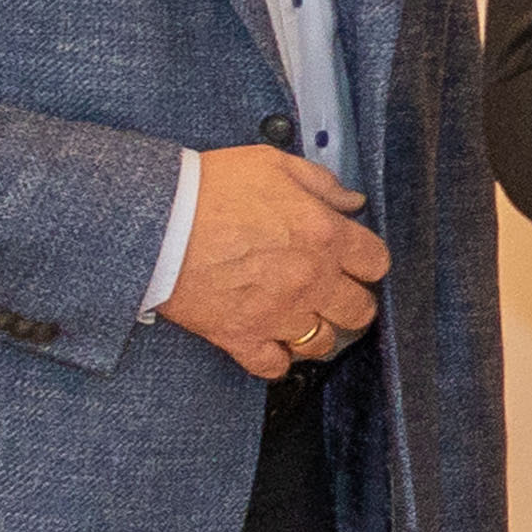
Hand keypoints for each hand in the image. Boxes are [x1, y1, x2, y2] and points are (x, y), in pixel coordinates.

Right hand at [166, 147, 386, 378]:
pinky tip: (271, 343)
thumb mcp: (274, 165)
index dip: (366, 262)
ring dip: (317, 331)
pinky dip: (275, 359)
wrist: (156, 221)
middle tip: (334, 294)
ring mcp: (277, 313)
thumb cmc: (210, 189)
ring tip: (302, 318)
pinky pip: (273, 366)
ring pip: (322, 343)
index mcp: (324, 236)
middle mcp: (310, 279)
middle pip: (359, 310)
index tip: (354, 261)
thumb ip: (321, 183)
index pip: (376, 263)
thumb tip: (351, 201)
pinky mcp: (240, 336)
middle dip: (352, 302)